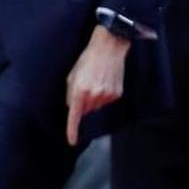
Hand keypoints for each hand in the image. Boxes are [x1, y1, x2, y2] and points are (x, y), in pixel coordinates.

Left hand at [65, 24, 129, 145]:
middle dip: (83, 104)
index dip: (72, 130)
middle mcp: (94, 96)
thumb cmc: (87, 60)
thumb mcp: (72, 76)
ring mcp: (107, 96)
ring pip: (96, 106)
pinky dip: (104, 95)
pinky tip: (104, 81)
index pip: (75, 117)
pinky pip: (106, 101)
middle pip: (86, 111)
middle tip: (84, 87)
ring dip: (93, 99)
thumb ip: (71, 94)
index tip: (71, 141)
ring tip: (95, 80)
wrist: (109, 48)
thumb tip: (73, 109)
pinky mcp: (117, 94)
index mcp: (80, 91)